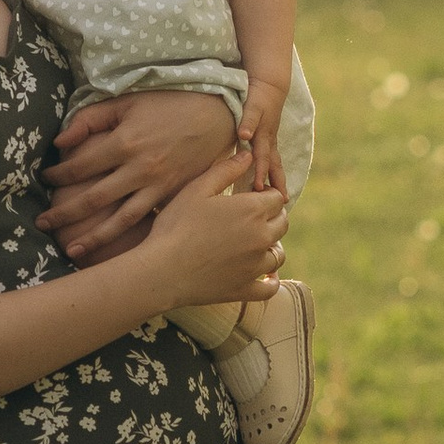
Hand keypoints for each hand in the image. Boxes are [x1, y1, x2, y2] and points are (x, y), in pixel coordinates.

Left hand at [41, 90, 234, 260]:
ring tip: (71, 252)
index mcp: (124, 143)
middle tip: (42, 224)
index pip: (79, 167)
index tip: (45, 180)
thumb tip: (59, 141)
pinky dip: (130, 239)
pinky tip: (116, 253)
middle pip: (93, 200)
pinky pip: (148, 223)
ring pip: (120, 221)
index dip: (57, 176)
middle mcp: (139, 170)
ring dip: (94, 239)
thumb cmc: (168, 104)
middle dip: (63, 214)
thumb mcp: (127, 102)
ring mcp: (158, 187)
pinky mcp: (174, 197)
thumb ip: (90, 119)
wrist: (216, 115)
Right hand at [140, 148, 287, 317]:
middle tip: (254, 217)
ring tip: (257, 243)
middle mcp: (261, 238)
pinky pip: (269, 288)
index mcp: (252, 210)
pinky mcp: (245, 289)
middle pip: (282, 223)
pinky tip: (266, 277)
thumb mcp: (197, 189)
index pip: (276, 198)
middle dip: (272, 217)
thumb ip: (226, 170)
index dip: (266, 194)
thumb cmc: (176, 225)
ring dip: (272, 247)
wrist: (161, 270)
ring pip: (278, 255)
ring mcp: (255, 266)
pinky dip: (271, 282)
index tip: (253, 196)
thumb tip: (249, 155)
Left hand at [237, 86, 287, 191]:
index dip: (260, 173)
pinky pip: (274, 159)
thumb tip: (243, 135)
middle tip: (282, 202)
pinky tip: (272, 182)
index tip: (259, 189)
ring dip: (278, 180)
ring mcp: (271, 140)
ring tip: (283, 197)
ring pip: (276, 164)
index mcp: (264, 136)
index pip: (262, 158)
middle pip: (274, 166)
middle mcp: (270, 141)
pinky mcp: (270, 139)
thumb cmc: (258, 96)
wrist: (270, 84)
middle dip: (277, 183)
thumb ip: (247, 120)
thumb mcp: (252, 106)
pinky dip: (274, 172)